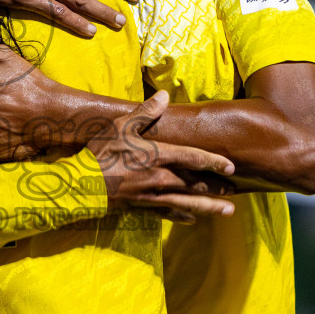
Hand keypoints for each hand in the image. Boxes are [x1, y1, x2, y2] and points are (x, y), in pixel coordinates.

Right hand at [90, 91, 235, 223]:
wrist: (80, 184)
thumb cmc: (99, 152)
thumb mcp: (120, 126)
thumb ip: (144, 112)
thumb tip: (164, 95)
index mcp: (157, 156)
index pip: (193, 158)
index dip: (213, 162)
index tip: (231, 167)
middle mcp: (160, 178)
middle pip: (195, 184)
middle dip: (217, 188)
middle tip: (235, 191)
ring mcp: (152, 195)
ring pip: (187, 202)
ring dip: (209, 206)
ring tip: (228, 211)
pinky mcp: (142, 207)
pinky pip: (167, 213)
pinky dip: (181, 215)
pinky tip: (191, 218)